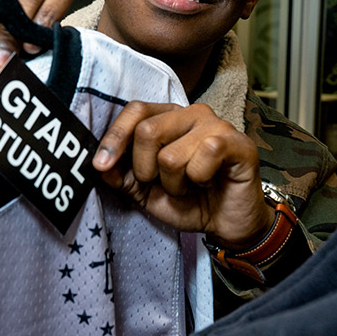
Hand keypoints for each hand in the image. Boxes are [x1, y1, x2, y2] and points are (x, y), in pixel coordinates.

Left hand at [93, 101, 275, 249]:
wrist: (227, 224)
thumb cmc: (190, 201)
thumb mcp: (145, 191)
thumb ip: (121, 175)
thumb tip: (99, 165)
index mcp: (169, 117)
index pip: (135, 110)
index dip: (114, 138)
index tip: (100, 165)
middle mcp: (192, 113)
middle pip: (147, 131)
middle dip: (146, 170)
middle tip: (164, 184)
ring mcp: (217, 124)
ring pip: (171, 154)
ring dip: (174, 183)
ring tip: (190, 186)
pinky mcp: (237, 142)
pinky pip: (202, 158)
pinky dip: (199, 180)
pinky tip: (209, 181)